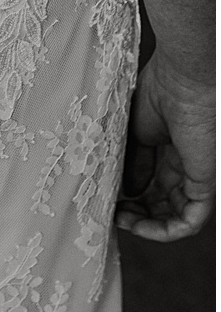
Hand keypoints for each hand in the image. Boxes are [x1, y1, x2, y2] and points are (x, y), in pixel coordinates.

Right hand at [118, 55, 214, 241]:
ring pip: (176, 217)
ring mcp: (196, 177)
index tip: (105, 196)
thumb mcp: (133, 131)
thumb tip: (126, 190)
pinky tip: (140, 227)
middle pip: (161, 204)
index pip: (151, 185)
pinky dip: (165, 231)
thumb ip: (131, 162)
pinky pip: (190, 221)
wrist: (182, 80)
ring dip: (147, 226)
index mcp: (168, 150)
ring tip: (121, 220)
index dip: (128, 197)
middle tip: (110, 211)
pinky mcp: (206, 184)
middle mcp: (184, 167)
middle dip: (135, 214)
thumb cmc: (158, 92)